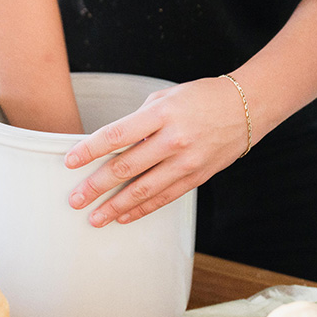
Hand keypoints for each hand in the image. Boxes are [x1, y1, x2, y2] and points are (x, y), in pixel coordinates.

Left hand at [65, 76, 250, 226]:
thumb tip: (111, 145)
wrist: (246, 107)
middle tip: (75, 199)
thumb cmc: (202, 98)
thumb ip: (138, 121)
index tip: (70, 161)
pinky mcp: (196, 177)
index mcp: (161, 114)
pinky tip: (124, 216)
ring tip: (94, 217)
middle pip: (125, 167)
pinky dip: (142, 209)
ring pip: (143, 191)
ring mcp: (186, 162)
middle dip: (95, 186)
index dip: (89, 150)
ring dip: (115, 207)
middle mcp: (172, 140)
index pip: (116, 135)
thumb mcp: (165, 99)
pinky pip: (164, 198)